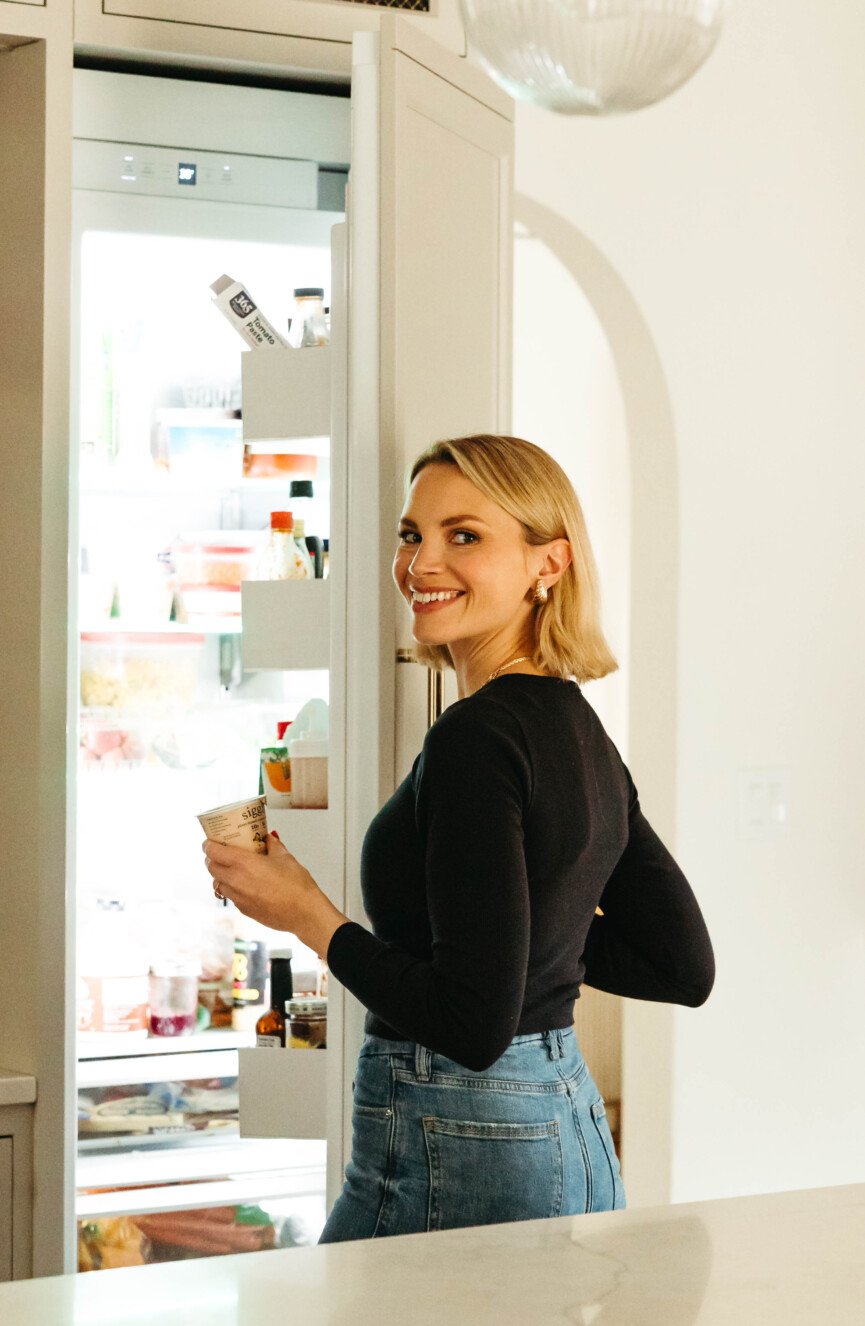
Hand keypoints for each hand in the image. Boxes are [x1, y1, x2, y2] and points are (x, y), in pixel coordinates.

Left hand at [203, 831, 347, 957]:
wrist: (304, 912)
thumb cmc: (296, 885)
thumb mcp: (285, 857)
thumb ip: (273, 845)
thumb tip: (268, 837)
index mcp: (243, 863)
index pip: (213, 852)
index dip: (209, 845)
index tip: (210, 842)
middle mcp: (235, 881)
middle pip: (211, 868)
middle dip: (212, 859)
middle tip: (220, 854)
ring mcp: (238, 898)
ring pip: (218, 884)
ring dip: (221, 876)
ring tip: (232, 870)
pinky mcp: (244, 910)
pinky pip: (231, 897)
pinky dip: (233, 889)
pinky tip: (247, 885)